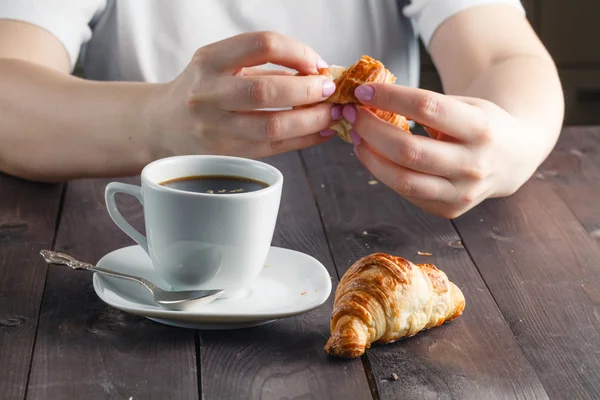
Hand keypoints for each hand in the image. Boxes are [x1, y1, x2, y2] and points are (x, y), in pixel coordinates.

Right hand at [153, 31, 339, 158]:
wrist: (163, 125)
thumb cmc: (201, 89)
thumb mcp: (219, 63)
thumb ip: (262, 64)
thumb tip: (316, 72)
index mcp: (209, 61)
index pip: (261, 45)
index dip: (297, 52)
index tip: (316, 63)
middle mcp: (208, 94)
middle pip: (266, 91)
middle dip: (308, 90)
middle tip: (329, 89)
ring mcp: (216, 129)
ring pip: (273, 126)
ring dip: (311, 120)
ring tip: (331, 113)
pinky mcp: (227, 156)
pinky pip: (274, 149)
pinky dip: (304, 140)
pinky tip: (321, 132)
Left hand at [344, 84, 536, 217]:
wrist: (514, 158)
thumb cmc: (481, 125)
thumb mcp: (465, 106)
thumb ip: (426, 107)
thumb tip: (371, 101)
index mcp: (481, 128)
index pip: (427, 108)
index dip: (390, 97)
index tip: (363, 90)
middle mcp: (474, 164)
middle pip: (408, 150)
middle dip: (371, 130)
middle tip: (353, 115)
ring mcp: (463, 193)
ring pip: (402, 180)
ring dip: (370, 157)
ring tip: (356, 137)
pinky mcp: (450, 210)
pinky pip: (407, 193)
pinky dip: (383, 173)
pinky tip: (373, 156)